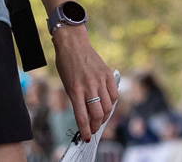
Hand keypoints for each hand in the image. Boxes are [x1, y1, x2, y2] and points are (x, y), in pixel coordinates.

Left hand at [52, 25, 116, 142]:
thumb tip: (86, 115)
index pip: (82, 117)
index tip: (86, 137)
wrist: (73, 43)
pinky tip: (107, 104)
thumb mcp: (67, 83)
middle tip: (93, 129)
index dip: (85, 130)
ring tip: (100, 118)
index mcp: (75, 89)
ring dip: (104, 116)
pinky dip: (112, 103)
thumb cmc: (66, 64)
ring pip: (108, 107)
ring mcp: (99, 80)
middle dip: (96, 126)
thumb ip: (76, 99)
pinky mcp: (107, 74)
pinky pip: (114, 94)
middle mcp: (88, 86)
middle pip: (98, 115)